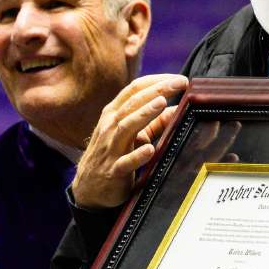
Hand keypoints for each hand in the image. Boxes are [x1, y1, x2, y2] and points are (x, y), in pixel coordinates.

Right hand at [72, 74, 188, 208]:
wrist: (89, 189)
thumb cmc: (113, 154)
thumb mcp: (132, 135)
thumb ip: (155, 122)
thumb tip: (178, 108)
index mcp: (114, 114)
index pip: (134, 89)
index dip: (157, 81)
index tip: (180, 79)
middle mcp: (110, 126)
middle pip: (133, 102)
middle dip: (157, 90)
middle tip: (179, 83)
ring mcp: (110, 148)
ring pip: (126, 127)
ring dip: (144, 113)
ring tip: (162, 102)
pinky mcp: (113, 171)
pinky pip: (124, 162)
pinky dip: (137, 155)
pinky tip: (150, 149)